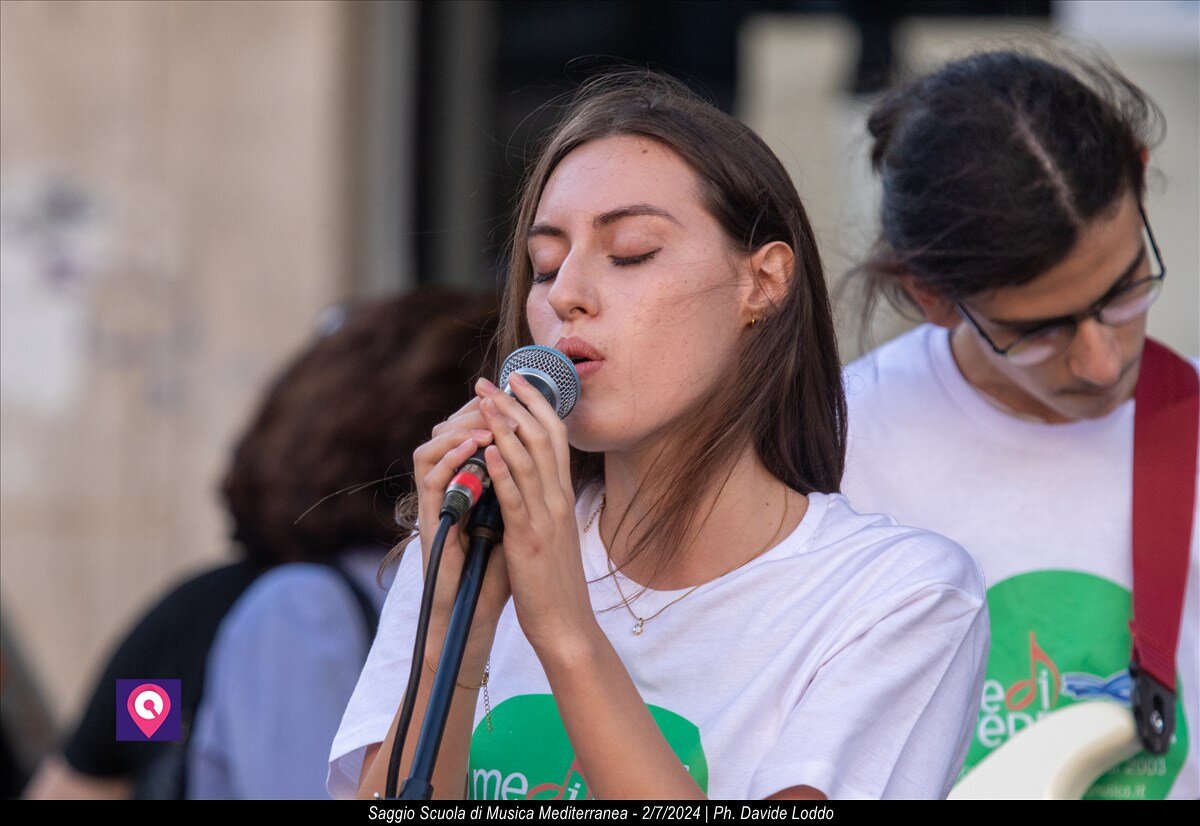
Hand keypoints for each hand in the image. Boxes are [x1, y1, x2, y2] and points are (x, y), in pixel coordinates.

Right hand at [412, 395, 513, 635]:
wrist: (476, 611)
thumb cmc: (497, 569)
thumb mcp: (516, 519)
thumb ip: (522, 489)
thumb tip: (549, 459)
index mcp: (467, 485)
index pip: (470, 433)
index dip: (489, 410)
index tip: (514, 394)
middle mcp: (448, 489)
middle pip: (446, 432)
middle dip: (472, 411)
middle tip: (496, 397)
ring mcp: (436, 504)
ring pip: (431, 448)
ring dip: (459, 431)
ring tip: (486, 421)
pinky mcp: (430, 522)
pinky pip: (430, 481)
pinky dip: (450, 460)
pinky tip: (472, 448)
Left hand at [475, 373, 596, 657]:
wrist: (566, 623)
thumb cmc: (554, 581)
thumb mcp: (552, 531)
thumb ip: (542, 501)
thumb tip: (526, 474)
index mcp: (563, 496)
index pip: (555, 437)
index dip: (536, 405)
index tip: (515, 381)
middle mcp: (559, 499)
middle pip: (542, 438)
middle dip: (516, 405)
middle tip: (492, 380)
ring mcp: (546, 518)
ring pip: (529, 460)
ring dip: (505, 426)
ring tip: (485, 401)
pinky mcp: (530, 539)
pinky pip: (516, 498)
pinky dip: (503, 470)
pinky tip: (489, 450)